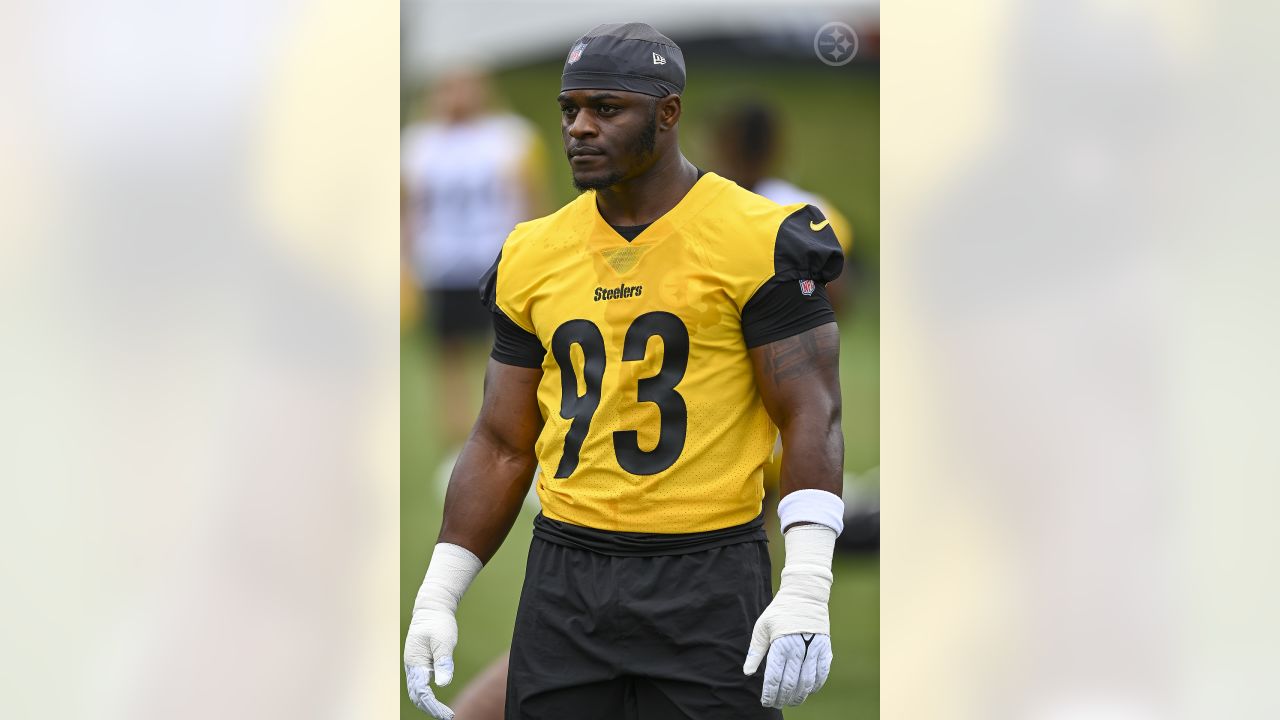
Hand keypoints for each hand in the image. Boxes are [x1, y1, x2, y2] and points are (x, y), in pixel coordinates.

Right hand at [404, 605, 457, 717]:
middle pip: (417, 695)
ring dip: (428, 704)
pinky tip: (436, 702)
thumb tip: (442, 684)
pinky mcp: (420, 664)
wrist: (432, 608)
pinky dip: (427, 697)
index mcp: (415, 662)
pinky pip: (420, 685)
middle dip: (430, 708)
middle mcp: (412, 666)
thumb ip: (443, 662)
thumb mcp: (444, 641)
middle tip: (447, 716)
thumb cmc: (438, 623)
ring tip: (443, 713)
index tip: (446, 714)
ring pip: (417, 692)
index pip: (421, 691)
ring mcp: (414, 666)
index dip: (433, 705)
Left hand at [742, 524, 836, 707]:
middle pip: (790, 684)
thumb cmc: (780, 611)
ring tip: (791, 701)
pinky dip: (815, 686)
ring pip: (807, 683)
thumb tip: (747, 672)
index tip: (766, 701)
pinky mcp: (825, 649)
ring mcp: (813, 650)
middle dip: (782, 698)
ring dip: (799, 696)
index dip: (769, 694)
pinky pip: (822, 674)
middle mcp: (797, 650)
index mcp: (780, 646)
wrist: (805, 594)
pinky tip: (808, 691)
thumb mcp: (762, 627)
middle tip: (777, 704)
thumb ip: (756, 651)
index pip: (774, 678)